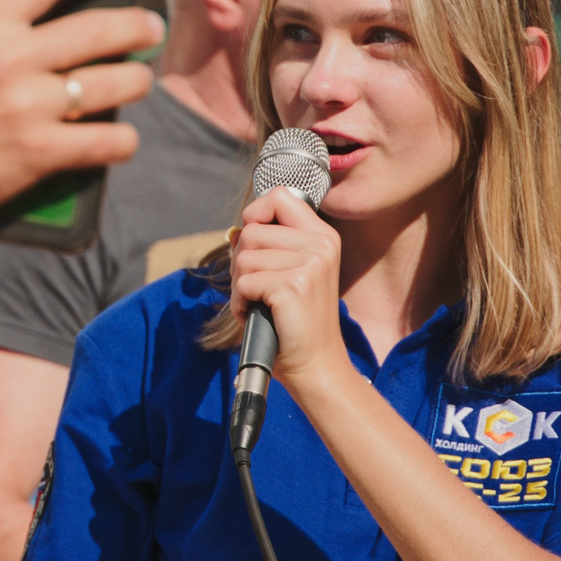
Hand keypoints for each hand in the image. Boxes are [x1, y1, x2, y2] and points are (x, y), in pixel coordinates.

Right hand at [0, 0, 162, 226]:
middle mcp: (10, 60)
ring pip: (114, 83)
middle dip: (138, 25)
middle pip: (101, 29)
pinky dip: (121, 140)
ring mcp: (28, 108)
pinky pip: (104, 142)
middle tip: (150, 27)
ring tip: (138, 80)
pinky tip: (120, 137)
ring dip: (137, 81)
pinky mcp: (38, 154)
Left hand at [229, 186, 351, 388]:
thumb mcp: (294, 271)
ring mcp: (309, 264)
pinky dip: (240, 302)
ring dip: (240, 285)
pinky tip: (255, 314)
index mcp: (323, 237)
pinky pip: (244, 282)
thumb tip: (236, 230)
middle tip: (256, 288)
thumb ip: (273, 244)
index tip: (251, 238)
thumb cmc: (296, 320)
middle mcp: (321, 245)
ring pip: (243, 257)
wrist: (315, 364)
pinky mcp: (293, 286)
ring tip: (259, 303)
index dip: (256, 213)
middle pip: (252, 230)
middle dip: (241, 261)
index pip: (280, 196)